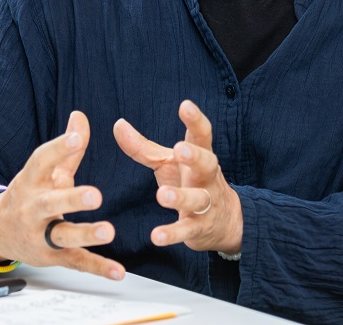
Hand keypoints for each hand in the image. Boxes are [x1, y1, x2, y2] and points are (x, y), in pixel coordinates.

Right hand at [0, 111, 123, 279]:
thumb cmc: (29, 194)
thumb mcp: (43, 171)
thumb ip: (66, 147)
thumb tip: (80, 115)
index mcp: (31, 181)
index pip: (42, 161)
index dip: (59, 148)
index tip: (77, 137)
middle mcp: (33, 208)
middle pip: (50, 203)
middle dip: (71, 200)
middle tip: (95, 195)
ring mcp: (41, 235)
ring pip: (62, 236)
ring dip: (85, 234)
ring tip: (109, 231)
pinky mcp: (52, 257)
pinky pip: (76, 262)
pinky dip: (98, 268)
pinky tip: (118, 271)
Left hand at [113, 99, 241, 254]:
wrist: (225, 222)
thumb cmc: (190, 181)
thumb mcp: (168, 162)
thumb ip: (143, 146)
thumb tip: (117, 124)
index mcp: (200, 155)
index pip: (202, 134)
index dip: (195, 119)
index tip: (185, 105)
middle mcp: (207, 177)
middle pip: (207, 163)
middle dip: (195, 156)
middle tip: (180, 150)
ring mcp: (207, 203)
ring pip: (197, 199)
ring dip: (180, 197)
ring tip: (162, 195)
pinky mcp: (200, 228)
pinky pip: (187, 230)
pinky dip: (172, 234)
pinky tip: (156, 236)